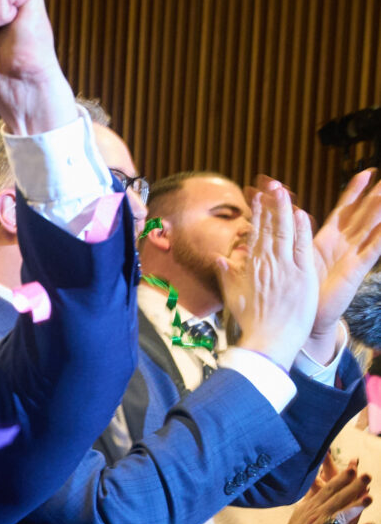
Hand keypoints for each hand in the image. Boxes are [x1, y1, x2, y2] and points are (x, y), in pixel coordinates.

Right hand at [217, 183, 318, 368]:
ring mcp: (285, 268)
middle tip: (271, 183)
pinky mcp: (302, 276)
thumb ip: (227, 273)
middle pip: (269, 227)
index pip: (255, 232)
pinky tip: (301, 213)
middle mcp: (266, 263)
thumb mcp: (232, 295)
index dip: (257, 212)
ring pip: (285, 232)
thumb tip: (220, 258)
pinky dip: (301, 230)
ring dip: (284, 209)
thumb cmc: (250, 322)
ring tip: (284, 190)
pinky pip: (302, 248)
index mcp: (250, 266)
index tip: (257, 196)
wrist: (267, 341)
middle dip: (270, 203)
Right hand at [276, 454, 371, 523]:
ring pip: (342, 514)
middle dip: (353, 486)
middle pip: (338, 498)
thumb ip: (311, 497)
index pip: (328, 489)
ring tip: (370, 498)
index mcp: (312, 505)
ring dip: (357, 506)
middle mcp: (318, 514)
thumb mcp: (301, 510)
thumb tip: (316, 481)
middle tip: (367, 476)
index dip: (341, 479)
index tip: (353, 468)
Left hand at [307, 169, 380, 354]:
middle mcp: (343, 245)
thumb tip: (285, 214)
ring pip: (370, 228)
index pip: (344, 209)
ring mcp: (352, 256)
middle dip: (375, 195)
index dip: (354, 191)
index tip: (367, 172)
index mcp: (327, 240)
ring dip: (379, 211)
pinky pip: (372, 251)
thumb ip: (290, 235)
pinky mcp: (356, 271)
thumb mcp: (291, 257)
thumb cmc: (295, 291)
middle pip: (363, 214)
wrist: (302, 319)